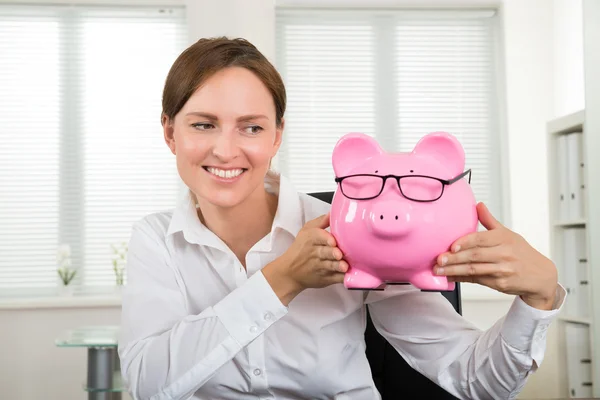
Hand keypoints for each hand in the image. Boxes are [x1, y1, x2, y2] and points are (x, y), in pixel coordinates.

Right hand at [262, 213, 347, 304]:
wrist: (289, 272)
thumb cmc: (300, 249)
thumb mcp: (306, 231)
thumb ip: (321, 221)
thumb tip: (334, 211)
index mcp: (311, 239)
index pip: (318, 236)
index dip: (326, 238)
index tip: (333, 241)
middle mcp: (315, 253)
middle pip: (325, 252)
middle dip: (332, 253)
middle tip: (339, 254)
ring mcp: (320, 267)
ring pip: (330, 266)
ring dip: (337, 266)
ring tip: (344, 266)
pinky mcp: (325, 278)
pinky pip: (334, 278)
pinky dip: (342, 277)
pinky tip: (348, 276)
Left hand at [434, 202, 558, 309]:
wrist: (541, 276)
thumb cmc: (521, 253)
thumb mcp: (508, 234)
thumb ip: (490, 221)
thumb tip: (478, 205)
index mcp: (504, 239)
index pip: (481, 239)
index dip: (465, 242)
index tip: (451, 246)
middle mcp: (504, 254)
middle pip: (475, 256)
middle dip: (454, 258)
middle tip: (438, 259)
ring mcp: (503, 270)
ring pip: (474, 270)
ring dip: (454, 271)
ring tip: (438, 270)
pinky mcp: (501, 284)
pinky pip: (477, 281)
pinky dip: (462, 279)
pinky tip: (450, 277)